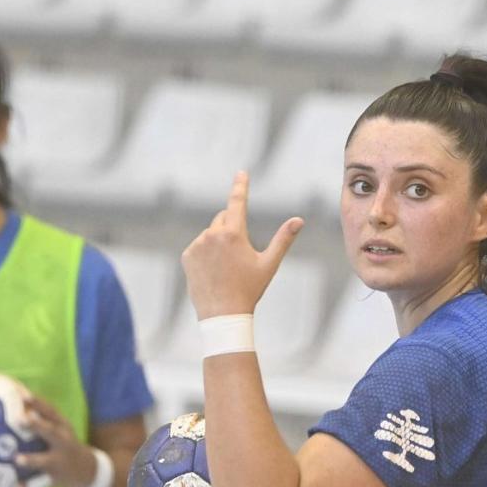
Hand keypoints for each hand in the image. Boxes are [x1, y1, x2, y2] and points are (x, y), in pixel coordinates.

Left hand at [16, 394, 96, 486]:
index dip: (37, 402)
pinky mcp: (57, 478)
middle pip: (51, 432)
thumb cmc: (64, 444)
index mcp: (62, 427)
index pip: (51, 411)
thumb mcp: (59, 429)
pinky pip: (41, 483)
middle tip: (21, 419)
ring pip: (46, 461)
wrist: (87, 470)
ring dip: (32, 459)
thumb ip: (40, 418)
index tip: (23, 395)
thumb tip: (14, 398)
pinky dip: (29, 486)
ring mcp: (61, 461)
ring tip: (18, 459)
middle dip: (37, 425)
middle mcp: (63, 442)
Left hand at [181, 170, 303, 318]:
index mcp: (234, 234)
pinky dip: (205, 254)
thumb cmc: (249, 290)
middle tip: (239, 255)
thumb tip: (299, 220)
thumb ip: (283, 239)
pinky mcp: (187, 256)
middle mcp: (213, 234)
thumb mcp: (269, 264)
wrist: (223, 314)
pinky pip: (198, 246)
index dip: (240, 185)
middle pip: (223, 219)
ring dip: (218, 243)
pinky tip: (212, 272)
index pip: (237, 202)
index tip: (241, 172)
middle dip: (232, 228)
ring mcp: (197, 245)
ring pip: (210, 234)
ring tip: (225, 269)